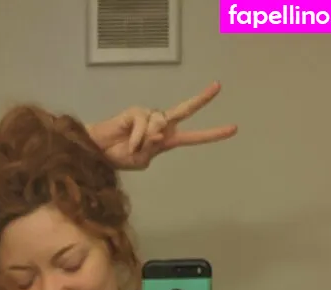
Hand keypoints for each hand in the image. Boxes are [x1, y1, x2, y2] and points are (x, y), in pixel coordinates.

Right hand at [88, 82, 236, 171]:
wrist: (97, 152)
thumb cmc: (118, 157)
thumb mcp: (140, 160)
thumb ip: (153, 149)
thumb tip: (159, 133)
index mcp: (167, 140)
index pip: (193, 136)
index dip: (212, 134)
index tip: (233, 129)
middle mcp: (161, 125)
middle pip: (185, 110)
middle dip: (202, 99)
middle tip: (218, 86)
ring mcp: (149, 117)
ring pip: (160, 123)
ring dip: (147, 138)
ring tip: (133, 147)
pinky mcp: (136, 111)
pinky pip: (144, 124)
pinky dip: (136, 137)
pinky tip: (128, 143)